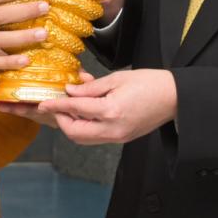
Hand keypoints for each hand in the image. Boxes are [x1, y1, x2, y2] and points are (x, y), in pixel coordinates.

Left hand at [24, 69, 175, 145]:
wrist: (175, 97)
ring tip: (67, 109)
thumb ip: (91, 88)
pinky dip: (84, 127)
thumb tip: (70, 90)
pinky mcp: (121, 139)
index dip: (56, 105)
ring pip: (83, 139)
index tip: (42, 104)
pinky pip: (95, 137)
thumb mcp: (117, 78)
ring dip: (71, 125)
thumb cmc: (150, 83)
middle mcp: (112, 129)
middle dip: (60, 121)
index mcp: (111, 111)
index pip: (75, 109)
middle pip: (74, 133)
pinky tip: (83, 113)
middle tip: (54, 107)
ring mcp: (117, 137)